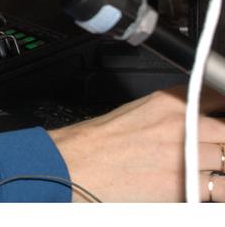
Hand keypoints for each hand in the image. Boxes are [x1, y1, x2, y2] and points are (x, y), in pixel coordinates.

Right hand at [47, 85, 224, 200]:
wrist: (77, 164)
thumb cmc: (101, 141)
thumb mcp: (140, 110)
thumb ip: (177, 113)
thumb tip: (203, 119)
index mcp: (171, 102)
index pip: (218, 98)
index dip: (220, 112)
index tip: (218, 121)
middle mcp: (183, 125)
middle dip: (223, 142)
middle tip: (216, 149)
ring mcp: (187, 156)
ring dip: (221, 166)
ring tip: (207, 171)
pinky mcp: (186, 187)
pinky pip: (222, 189)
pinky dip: (219, 190)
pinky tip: (209, 189)